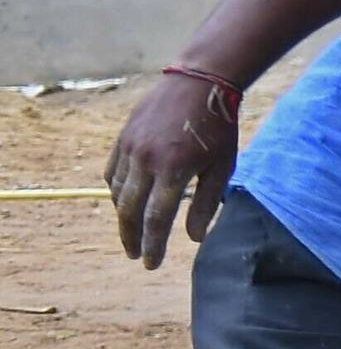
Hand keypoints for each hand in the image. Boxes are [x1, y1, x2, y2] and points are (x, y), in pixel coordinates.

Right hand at [106, 71, 240, 270]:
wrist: (198, 84)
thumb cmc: (217, 128)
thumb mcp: (222, 167)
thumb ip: (207, 203)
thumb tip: (194, 238)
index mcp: (173, 171)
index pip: (156, 219)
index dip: (153, 245)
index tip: (151, 264)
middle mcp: (145, 160)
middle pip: (130, 210)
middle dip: (132, 237)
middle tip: (136, 256)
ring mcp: (130, 147)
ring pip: (118, 192)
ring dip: (123, 216)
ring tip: (132, 233)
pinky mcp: (122, 137)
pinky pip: (112, 172)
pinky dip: (116, 191)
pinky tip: (124, 202)